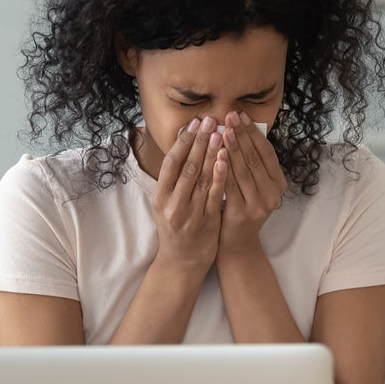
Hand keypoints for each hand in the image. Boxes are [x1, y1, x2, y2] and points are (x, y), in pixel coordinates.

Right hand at [152, 115, 228, 272]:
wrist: (182, 262)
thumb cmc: (176, 228)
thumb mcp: (166, 204)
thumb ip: (175, 180)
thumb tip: (186, 146)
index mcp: (160, 197)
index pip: (171, 163)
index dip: (182, 141)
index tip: (193, 123)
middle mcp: (172, 204)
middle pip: (186, 166)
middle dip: (198, 142)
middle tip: (209, 120)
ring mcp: (189, 213)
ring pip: (200, 178)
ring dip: (211, 153)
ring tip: (219, 133)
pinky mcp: (206, 221)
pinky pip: (214, 194)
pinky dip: (219, 175)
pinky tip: (225, 159)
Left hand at [219, 111, 286, 255]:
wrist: (237, 245)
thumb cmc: (241, 210)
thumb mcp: (252, 187)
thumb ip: (250, 164)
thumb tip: (239, 130)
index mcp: (279, 184)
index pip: (266, 152)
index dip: (254, 133)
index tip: (241, 115)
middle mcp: (273, 194)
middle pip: (255, 158)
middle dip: (241, 135)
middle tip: (229, 115)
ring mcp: (259, 204)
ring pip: (243, 170)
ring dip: (232, 147)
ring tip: (221, 129)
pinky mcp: (242, 212)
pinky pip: (230, 185)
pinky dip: (222, 168)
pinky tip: (215, 154)